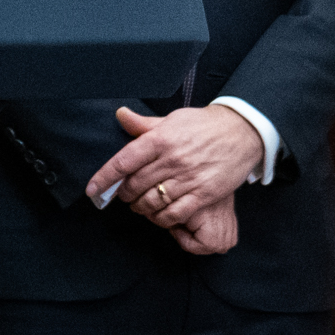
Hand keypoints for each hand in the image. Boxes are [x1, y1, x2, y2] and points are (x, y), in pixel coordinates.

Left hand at [85, 104, 262, 257]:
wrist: (241, 132)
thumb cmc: (203, 125)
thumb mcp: (172, 119)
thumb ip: (144, 124)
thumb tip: (120, 115)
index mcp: (160, 139)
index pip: (124, 161)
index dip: (104, 178)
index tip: (92, 190)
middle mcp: (172, 159)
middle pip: (135, 185)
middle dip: (124, 194)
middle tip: (124, 194)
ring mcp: (188, 178)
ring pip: (152, 202)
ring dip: (141, 208)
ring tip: (140, 205)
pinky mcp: (203, 194)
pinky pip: (174, 213)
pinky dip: (161, 218)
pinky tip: (159, 214)